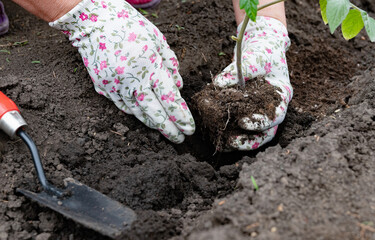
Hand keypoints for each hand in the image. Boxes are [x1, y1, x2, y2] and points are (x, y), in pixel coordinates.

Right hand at [49, 0, 194, 142]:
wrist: (93, 21)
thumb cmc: (130, 26)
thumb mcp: (158, 40)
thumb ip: (170, 65)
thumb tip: (178, 88)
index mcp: (149, 66)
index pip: (169, 99)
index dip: (181, 116)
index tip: (189, 129)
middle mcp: (132, 79)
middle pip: (154, 112)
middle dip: (169, 129)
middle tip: (180, 139)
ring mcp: (115, 85)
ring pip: (138, 112)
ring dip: (153, 124)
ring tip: (165, 131)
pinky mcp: (103, 87)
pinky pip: (123, 106)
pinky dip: (136, 113)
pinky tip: (145, 118)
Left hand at [214, 16, 291, 150]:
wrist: (261, 48)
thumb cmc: (261, 52)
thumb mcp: (253, 58)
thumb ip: (239, 70)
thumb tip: (218, 83)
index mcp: (282, 95)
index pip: (276, 116)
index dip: (260, 123)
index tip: (242, 122)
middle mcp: (274, 108)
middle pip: (267, 133)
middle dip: (250, 140)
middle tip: (231, 142)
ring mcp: (261, 112)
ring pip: (256, 136)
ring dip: (240, 142)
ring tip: (223, 144)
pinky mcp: (248, 113)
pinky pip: (242, 129)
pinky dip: (231, 134)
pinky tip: (218, 137)